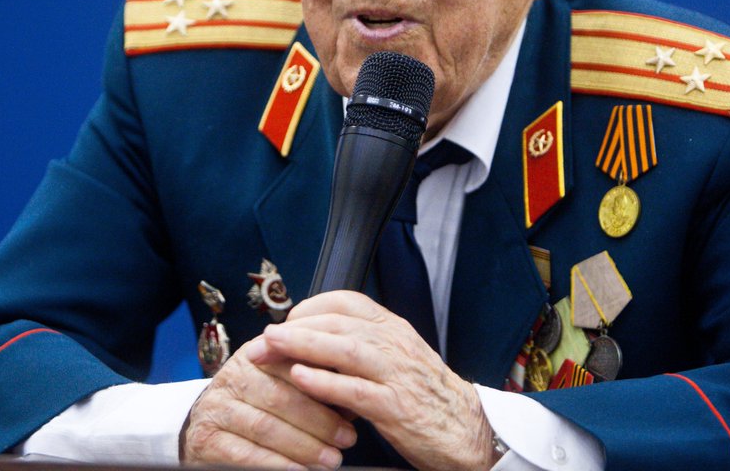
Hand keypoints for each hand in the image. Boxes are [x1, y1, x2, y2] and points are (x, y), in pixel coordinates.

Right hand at [180, 336, 356, 468]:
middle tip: (347, 438)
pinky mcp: (206, 438)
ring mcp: (216, 408)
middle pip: (280, 397)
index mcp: (255, 355)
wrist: (210, 427)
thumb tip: (352, 399)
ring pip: (265, 426)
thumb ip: (312, 384)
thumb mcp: (281, 384)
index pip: (291, 364)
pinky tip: (299, 470)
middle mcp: (232, 377)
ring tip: (331, 459)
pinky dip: (275, 463)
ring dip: (303, 446)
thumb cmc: (259, 405)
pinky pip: (245, 453)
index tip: (353, 406)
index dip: (324, 385)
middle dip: (319, 420)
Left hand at [263, 290, 499, 470]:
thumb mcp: (396, 357)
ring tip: (271, 346)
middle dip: (294, 328)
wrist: (466, 429)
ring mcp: (396, 373)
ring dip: (302, 345)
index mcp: (392, 328)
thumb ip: (362, 344)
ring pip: (343, 349)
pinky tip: (300, 379)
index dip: (310, 307)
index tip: (286, 321)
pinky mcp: (396, 405)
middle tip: (262, 338)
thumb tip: (317, 338)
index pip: (345, 301)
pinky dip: (325, 382)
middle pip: (336, 322)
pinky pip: (355, 389)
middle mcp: (393, 343)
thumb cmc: (424, 395)